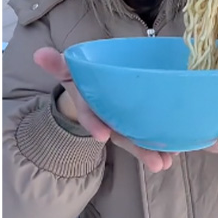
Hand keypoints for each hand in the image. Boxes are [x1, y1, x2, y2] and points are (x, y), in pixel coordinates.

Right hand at [33, 47, 174, 172]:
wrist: (93, 86)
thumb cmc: (84, 78)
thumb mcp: (69, 69)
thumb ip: (57, 63)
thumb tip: (39, 54)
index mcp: (91, 106)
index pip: (91, 116)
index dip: (94, 125)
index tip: (102, 136)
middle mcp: (108, 119)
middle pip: (122, 136)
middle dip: (139, 150)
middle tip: (158, 163)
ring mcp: (124, 123)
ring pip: (139, 139)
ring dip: (154, 151)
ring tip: (169, 161)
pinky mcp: (139, 121)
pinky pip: (150, 133)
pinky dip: (164, 142)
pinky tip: (178, 149)